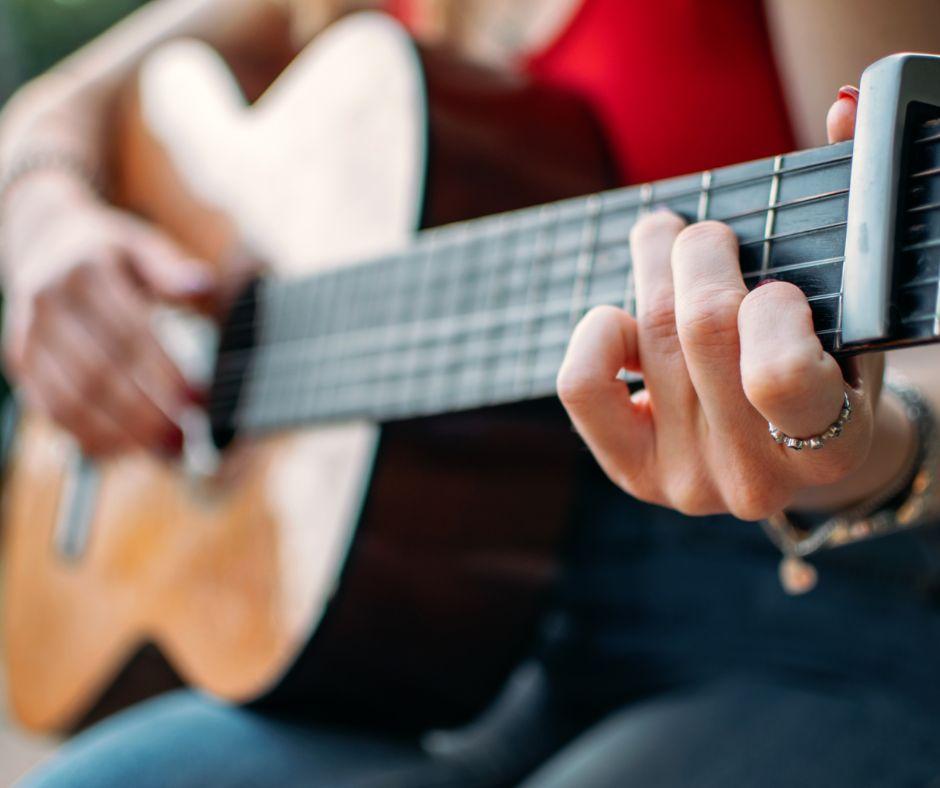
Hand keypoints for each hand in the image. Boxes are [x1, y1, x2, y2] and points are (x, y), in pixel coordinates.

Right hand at [3, 175, 217, 457]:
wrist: (43, 242)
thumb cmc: (110, 252)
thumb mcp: (141, 246)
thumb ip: (170, 269)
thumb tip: (202, 285)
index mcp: (85, 272)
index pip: (129, 334)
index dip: (165, 373)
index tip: (198, 400)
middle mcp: (47, 303)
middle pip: (98, 373)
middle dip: (145, 412)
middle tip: (184, 436)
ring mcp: (26, 334)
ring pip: (70, 398)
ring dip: (118, 433)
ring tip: (162, 448)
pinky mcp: (18, 360)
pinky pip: (49, 410)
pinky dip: (87, 436)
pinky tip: (125, 449)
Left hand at [557, 89, 903, 519]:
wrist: (794, 459)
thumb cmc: (827, 373)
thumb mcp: (851, 320)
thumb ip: (850, 224)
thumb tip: (841, 108)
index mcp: (829, 443)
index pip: (781, 376)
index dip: (771, 308)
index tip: (776, 285)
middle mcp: (754, 477)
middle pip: (703, 331)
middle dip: (700, 255)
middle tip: (700, 232)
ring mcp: (687, 481)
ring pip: (651, 339)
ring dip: (653, 266)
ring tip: (661, 237)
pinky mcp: (632, 473)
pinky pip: (584, 387)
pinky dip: (598, 332)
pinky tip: (623, 317)